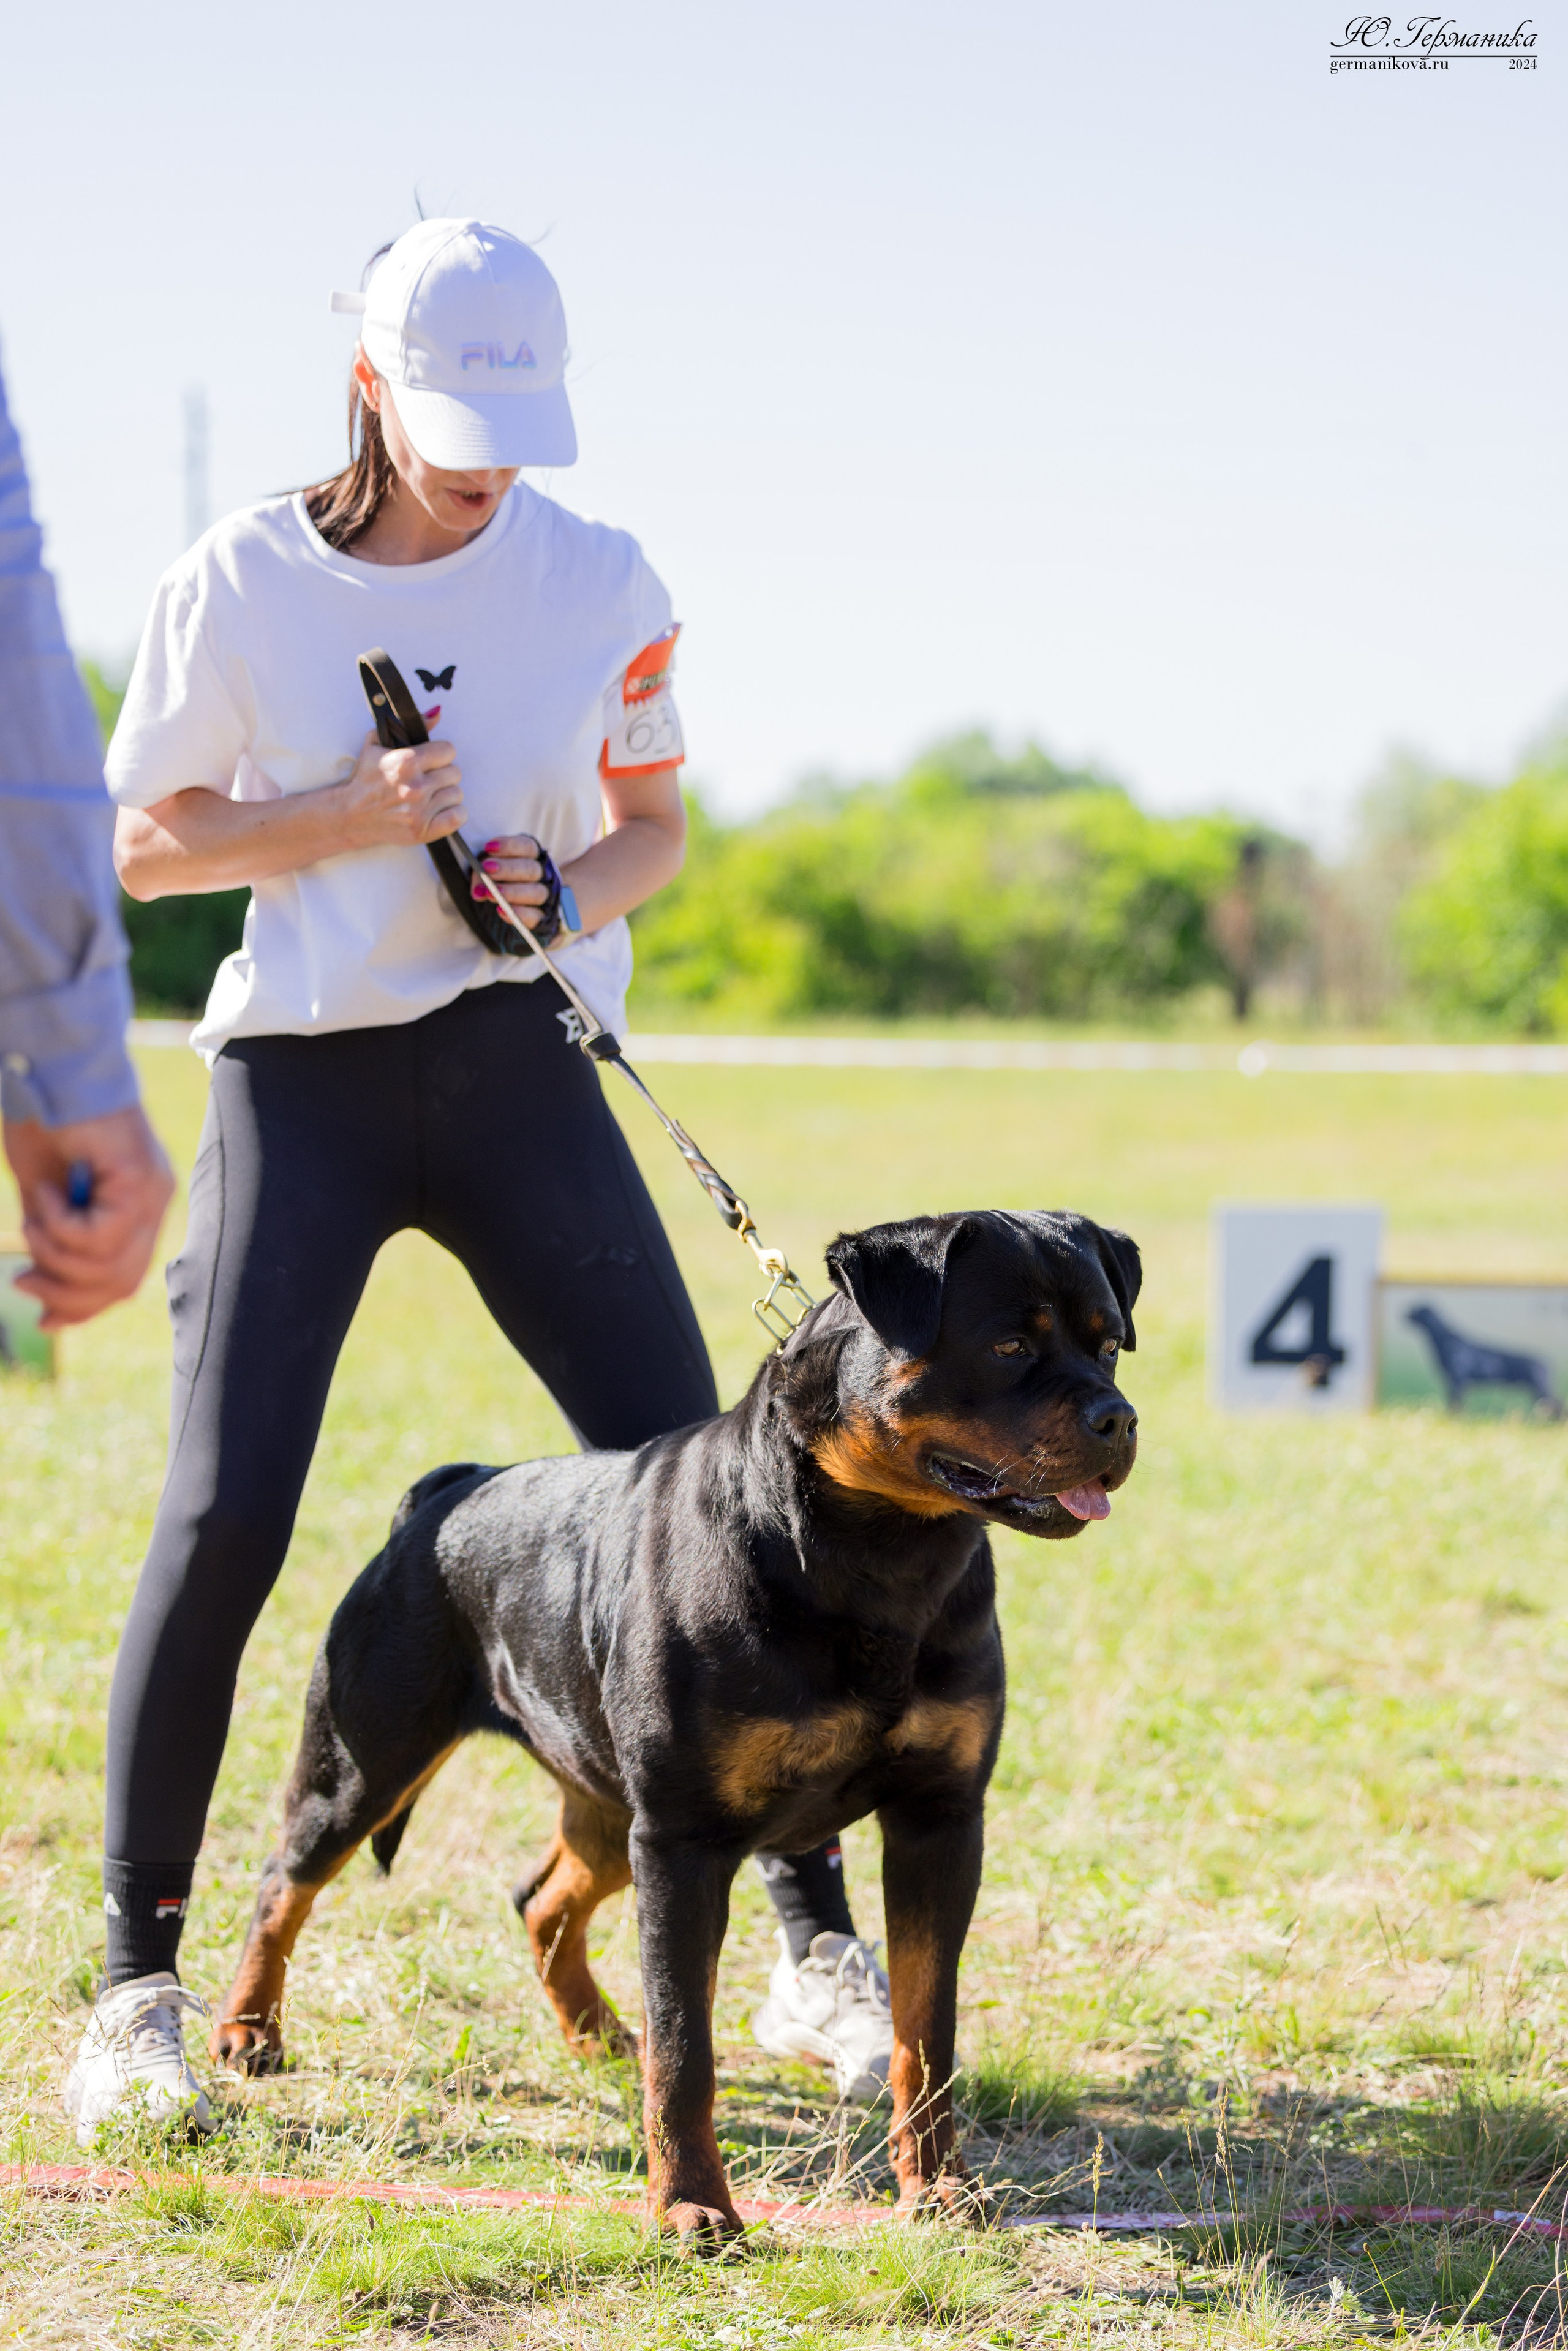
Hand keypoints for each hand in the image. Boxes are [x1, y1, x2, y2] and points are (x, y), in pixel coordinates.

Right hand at [4, 1105, 174, 1330]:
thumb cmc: (42, 1124)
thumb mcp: (43, 1201)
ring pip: (109, 1266)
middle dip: (66, 1294)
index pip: (123, 1280)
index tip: (41, 1318)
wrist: (45, 1067)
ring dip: (55, 1254)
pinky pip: (101, 1236)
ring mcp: (151, 1190)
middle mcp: (153, 1201)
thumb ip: (54, 1247)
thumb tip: (47, 1311)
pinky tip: (46, 1193)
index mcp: (135, 1207)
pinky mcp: (140, 1178)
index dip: (84, 1308)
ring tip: (31, 1221)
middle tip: (21, 1281)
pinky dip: (61, 1225)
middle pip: (121, 1284)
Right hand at [331, 731, 465, 852]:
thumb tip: (437, 712)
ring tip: (429, 796)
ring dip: (446, 794)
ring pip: (457, 794)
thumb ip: (409, 725)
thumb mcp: (377, 743)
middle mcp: (414, 787)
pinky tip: (438, 810)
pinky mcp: (423, 831)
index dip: (440, 754)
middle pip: (455, 773)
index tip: (430, 760)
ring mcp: (419, 811)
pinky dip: (453, 814)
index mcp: (406, 762)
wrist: (350, 815)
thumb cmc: (365, 778)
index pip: (449, 750)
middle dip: (442, 774)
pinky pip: (458, 817)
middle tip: (427, 779)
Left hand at [476, 834, 550, 926]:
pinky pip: (536, 917)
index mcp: (532, 857)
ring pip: (536, 892)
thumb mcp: (489, 874)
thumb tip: (478, 892)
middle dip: (508, 869)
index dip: (509, 846)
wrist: (516, 908)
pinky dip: (520, 914)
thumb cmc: (500, 882)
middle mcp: (543, 874)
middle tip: (487, 869)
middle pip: (531, 868)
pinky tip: (501, 911)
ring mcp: (545, 896)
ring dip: (513, 892)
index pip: (527, 846)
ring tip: (490, 894)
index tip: (488, 848)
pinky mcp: (544, 918)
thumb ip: (482, 878)